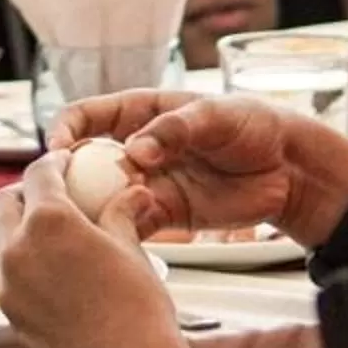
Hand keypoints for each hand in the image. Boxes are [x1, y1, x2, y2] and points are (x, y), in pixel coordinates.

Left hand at [0, 151, 180, 347]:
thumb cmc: (137, 306)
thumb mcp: (131, 249)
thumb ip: (120, 214)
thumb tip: (132, 192)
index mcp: (48, 220)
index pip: (39, 174)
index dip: (53, 163)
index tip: (65, 163)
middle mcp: (17, 246)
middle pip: (2, 202)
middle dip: (22, 193)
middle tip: (48, 196)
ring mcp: (6, 281)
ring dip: (12, 229)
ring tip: (43, 235)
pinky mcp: (8, 310)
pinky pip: (0, 274)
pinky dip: (14, 262)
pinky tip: (43, 270)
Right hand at [51, 91, 347, 243]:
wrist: (290, 169)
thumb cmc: (253, 125)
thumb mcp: (214, 115)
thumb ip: (174, 129)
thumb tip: (136, 150)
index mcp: (140, 112)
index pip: (87, 116)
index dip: (66, 130)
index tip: (58, 149)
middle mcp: (135, 147)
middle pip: (84, 160)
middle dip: (69, 176)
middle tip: (69, 193)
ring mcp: (146, 182)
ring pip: (100, 195)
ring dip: (91, 206)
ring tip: (95, 217)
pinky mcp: (162, 213)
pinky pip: (128, 222)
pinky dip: (118, 229)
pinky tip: (120, 235)